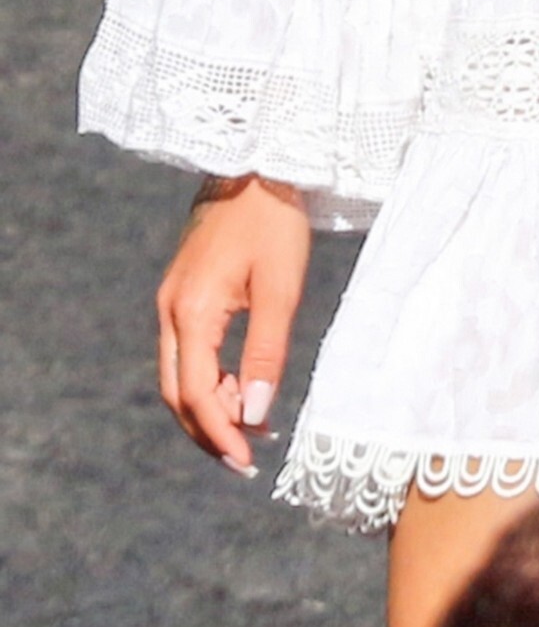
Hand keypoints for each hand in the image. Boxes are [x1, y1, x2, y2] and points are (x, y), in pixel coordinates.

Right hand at [156, 175, 311, 474]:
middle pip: (177, 392)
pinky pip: (186, 350)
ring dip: (209, 405)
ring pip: (178, 374)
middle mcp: (170, 309)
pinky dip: (208, 376)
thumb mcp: (280, 289)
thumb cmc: (275, 222)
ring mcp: (172, 299)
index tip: (246, 462)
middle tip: (246, 458)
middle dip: (209, 429)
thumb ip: (266, 352)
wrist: (258, 164)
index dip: (220, 434)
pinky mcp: (183, 290)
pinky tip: (241, 384)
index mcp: (191, 311)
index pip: (196, 394)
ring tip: (253, 423)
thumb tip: (255, 412)